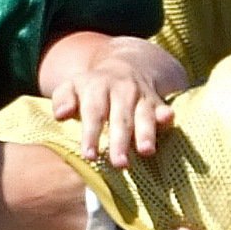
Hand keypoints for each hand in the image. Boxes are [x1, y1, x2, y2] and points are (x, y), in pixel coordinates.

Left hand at [51, 53, 174, 167]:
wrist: (125, 65)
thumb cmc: (91, 87)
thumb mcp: (72, 87)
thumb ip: (63, 99)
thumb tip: (61, 114)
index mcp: (97, 88)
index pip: (93, 113)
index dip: (91, 135)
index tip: (89, 156)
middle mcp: (121, 91)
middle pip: (120, 118)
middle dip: (120, 141)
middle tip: (119, 164)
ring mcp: (141, 95)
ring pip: (144, 115)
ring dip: (146, 133)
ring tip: (146, 151)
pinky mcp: (157, 101)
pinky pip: (163, 107)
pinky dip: (166, 114)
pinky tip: (168, 120)